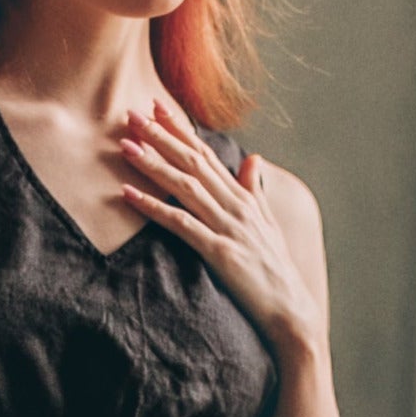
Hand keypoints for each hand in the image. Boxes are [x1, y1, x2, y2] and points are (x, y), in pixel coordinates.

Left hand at [118, 98, 323, 354]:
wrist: (290, 308)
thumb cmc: (275, 268)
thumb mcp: (268, 223)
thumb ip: (254, 190)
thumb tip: (252, 159)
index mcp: (243, 197)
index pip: (207, 154)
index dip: (181, 130)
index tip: (157, 107)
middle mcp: (235, 205)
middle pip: (192, 162)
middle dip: (161, 136)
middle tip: (132, 114)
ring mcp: (227, 227)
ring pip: (184, 186)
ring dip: (152, 164)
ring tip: (125, 146)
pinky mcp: (219, 252)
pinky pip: (180, 224)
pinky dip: (153, 207)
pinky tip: (129, 195)